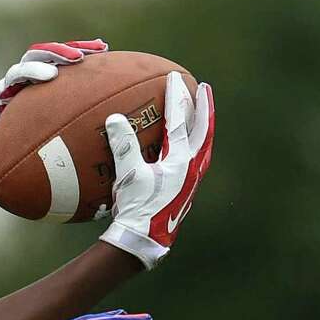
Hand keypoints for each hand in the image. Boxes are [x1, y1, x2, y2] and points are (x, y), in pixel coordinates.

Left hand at [0, 40, 108, 184]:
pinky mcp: (49, 82)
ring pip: (57, 56)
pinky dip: (85, 63)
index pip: (19, 71)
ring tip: (101, 49)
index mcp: (5, 87)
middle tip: (79, 57)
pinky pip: (69, 69)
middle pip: (40, 55)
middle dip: (59, 52)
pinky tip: (107, 58)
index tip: (51, 76)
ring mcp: (36, 76)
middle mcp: (21, 76)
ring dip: (78, 50)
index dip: (34, 70)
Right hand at [101, 71, 214, 268]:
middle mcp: (192, 168)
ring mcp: (190, 181)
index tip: (174, 78)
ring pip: (202, 147)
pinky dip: (191, 149)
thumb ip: (123, 146)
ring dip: (201, 129)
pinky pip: (193, 162)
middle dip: (203, 109)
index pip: (181, 122)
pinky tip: (180, 151)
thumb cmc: (137, 208)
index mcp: (181, 160)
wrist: (145, 241)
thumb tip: (115, 118)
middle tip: (203, 89)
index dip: (177, 98)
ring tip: (198, 117)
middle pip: (203, 131)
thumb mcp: (128, 175)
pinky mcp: (184, 193)